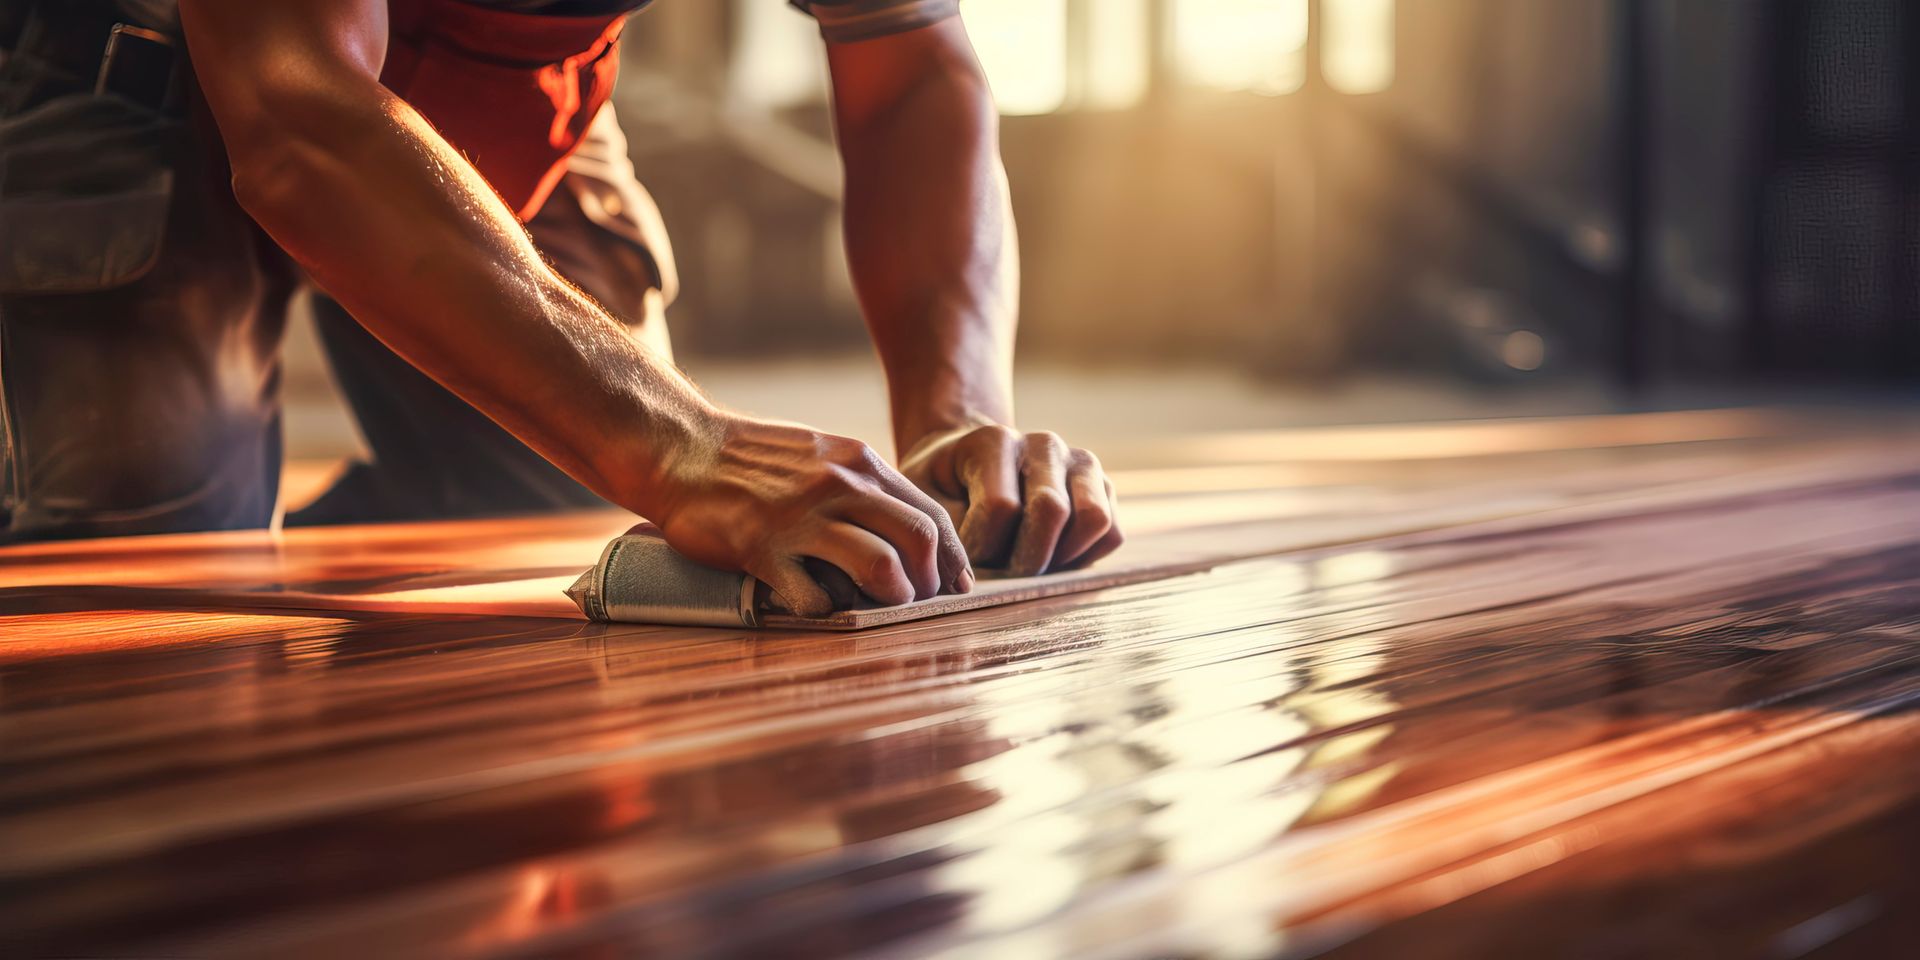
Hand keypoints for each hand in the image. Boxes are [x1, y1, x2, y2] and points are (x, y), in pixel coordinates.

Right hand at [645, 414, 971, 616]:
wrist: (680, 448)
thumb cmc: (752, 458)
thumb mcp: (822, 453)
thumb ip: (864, 485)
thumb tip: (907, 527)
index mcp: (860, 463)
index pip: (931, 515)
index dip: (953, 558)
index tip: (955, 586)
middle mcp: (840, 487)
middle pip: (919, 541)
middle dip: (929, 583)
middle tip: (916, 601)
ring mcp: (802, 518)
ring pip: (881, 568)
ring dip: (890, 599)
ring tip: (874, 606)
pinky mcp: (763, 549)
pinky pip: (815, 597)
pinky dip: (823, 610)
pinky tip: (813, 603)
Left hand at [900, 423, 1121, 576]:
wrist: (968, 466)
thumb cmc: (942, 489)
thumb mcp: (923, 501)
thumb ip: (942, 532)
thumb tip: (969, 578)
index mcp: (994, 441)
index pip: (1001, 507)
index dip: (983, 548)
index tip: (965, 561)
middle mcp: (1044, 444)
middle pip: (1052, 511)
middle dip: (1026, 558)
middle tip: (1003, 574)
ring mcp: (1079, 462)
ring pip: (1094, 519)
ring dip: (1062, 556)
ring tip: (1030, 565)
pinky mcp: (1102, 487)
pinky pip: (1111, 533)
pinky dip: (1085, 556)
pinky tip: (1051, 559)